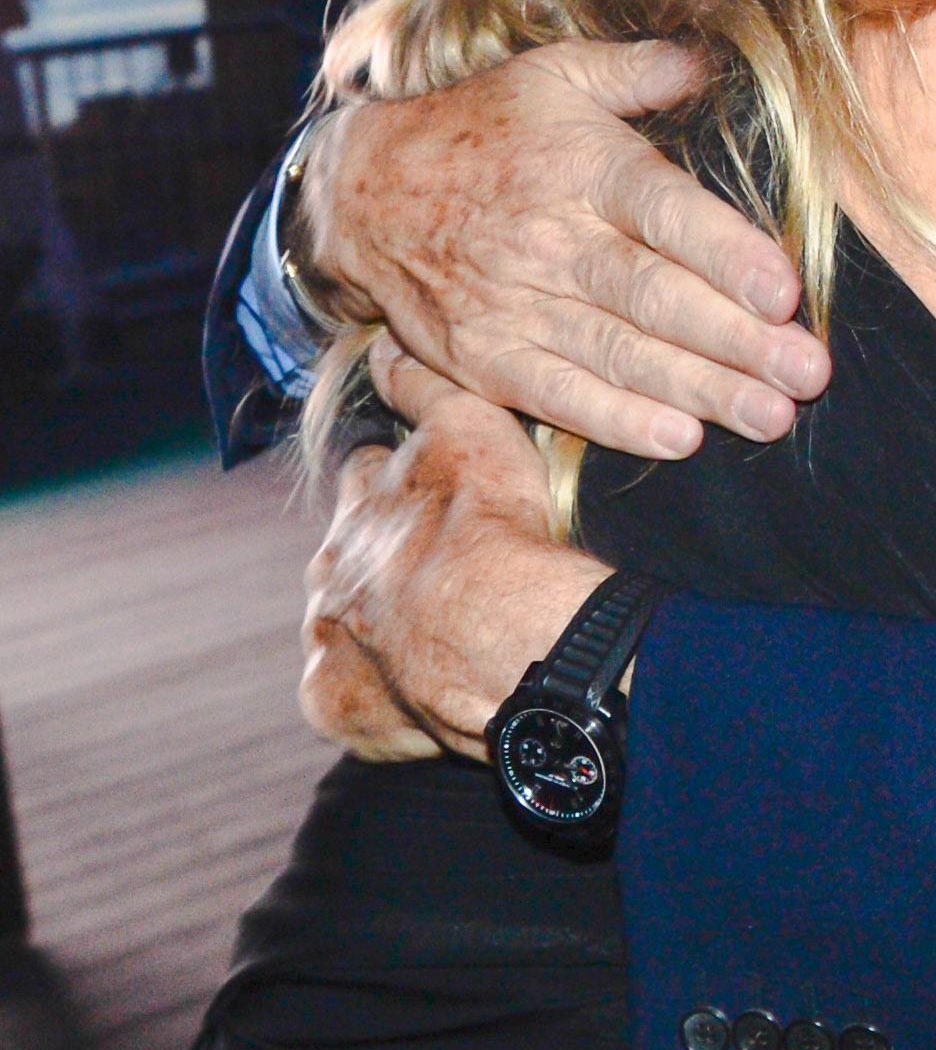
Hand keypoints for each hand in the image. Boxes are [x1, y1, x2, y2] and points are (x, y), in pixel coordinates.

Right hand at [298, 41, 830, 459]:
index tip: (785, 291)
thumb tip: (709, 60)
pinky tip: (681, 438)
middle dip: (738, 341)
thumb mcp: (555, 75)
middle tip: (808, 373)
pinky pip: (560, 396)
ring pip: (621, 354)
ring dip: (702, 390)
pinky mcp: (486, 358)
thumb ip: (639, 71)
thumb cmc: (484, 128)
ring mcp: (516, 304)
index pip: (664, 213)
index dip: (725, 254)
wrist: (363, 193)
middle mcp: (552, 238)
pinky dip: (619, 421)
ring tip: (771, 416)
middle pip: (655, 297)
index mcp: (583, 166)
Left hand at [300, 338, 609, 759]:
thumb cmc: (492, 527)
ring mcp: (327, 642)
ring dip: (376, 634)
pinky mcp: (335, 704)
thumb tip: (385, 345)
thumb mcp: (469, 426)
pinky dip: (378, 698)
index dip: (397, 486)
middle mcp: (331, 569)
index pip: (366, 481)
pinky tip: (422, 695)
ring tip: (435, 644)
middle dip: (380, 566)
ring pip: (341, 632)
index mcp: (363, 503)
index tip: (427, 498)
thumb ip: (424, 385)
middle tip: (439, 579)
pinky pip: (348, 703)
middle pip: (347, 559)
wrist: (495, 632)